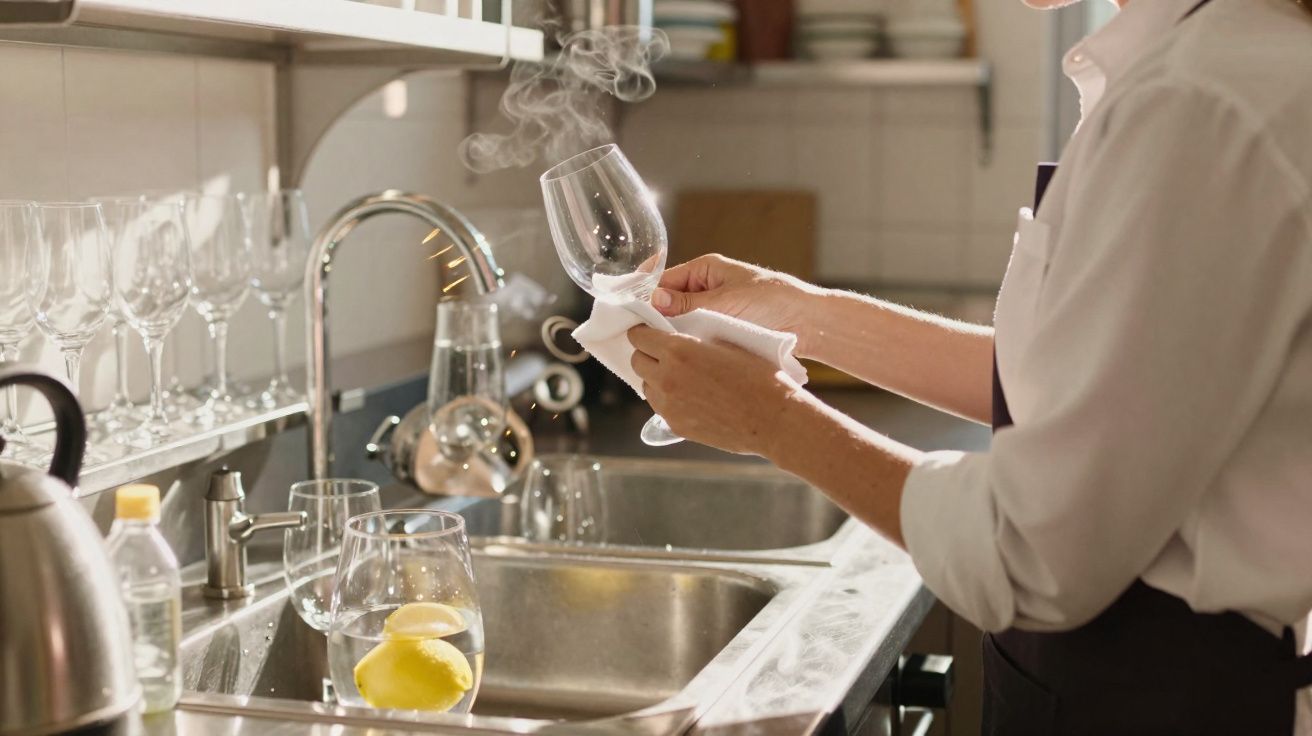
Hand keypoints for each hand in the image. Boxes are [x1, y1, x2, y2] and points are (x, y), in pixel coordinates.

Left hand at [628, 324, 803, 455]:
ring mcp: (668, 405)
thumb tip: (674, 337)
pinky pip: (660, 407)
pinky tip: (690, 397)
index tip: (648, 332)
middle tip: (664, 353)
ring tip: (680, 377)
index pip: (639, 336)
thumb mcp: (725, 344)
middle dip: (647, 354)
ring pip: (646, 385)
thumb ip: (692, 340)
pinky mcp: (675, 425)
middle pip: (637, 361)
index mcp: (678, 350)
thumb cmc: (757, 376)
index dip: (643, 332)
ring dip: (656, 378)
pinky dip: (668, 399)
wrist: (772, 418)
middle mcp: (666, 377)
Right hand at [651, 255, 823, 355]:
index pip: (664, 282)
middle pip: (670, 304)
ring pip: (683, 323)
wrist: (808, 323)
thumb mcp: (727, 301)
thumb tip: (654, 300)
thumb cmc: (772, 301)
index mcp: (705, 270)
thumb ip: (690, 304)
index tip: (633, 317)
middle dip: (660, 321)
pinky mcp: (722, 330)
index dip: (648, 299)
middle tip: (644, 340)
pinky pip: (698, 336)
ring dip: (676, 336)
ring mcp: (713, 310)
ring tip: (661, 352)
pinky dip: (690, 345)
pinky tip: (682, 358)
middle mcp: (706, 288)